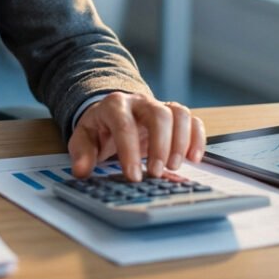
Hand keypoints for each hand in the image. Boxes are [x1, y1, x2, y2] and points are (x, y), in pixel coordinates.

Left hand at [67, 92, 205, 181]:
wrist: (112, 114)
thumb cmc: (100, 129)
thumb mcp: (83, 139)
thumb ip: (82, 153)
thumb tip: (81, 171)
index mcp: (114, 105)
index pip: (124, 124)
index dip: (130, 151)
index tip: (134, 176)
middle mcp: (140, 102)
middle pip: (158, 114)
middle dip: (160, 145)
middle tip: (157, 173)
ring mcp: (160, 106)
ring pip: (179, 114)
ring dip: (181, 142)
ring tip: (174, 167)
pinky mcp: (175, 115)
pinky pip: (193, 120)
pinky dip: (197, 138)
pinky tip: (193, 159)